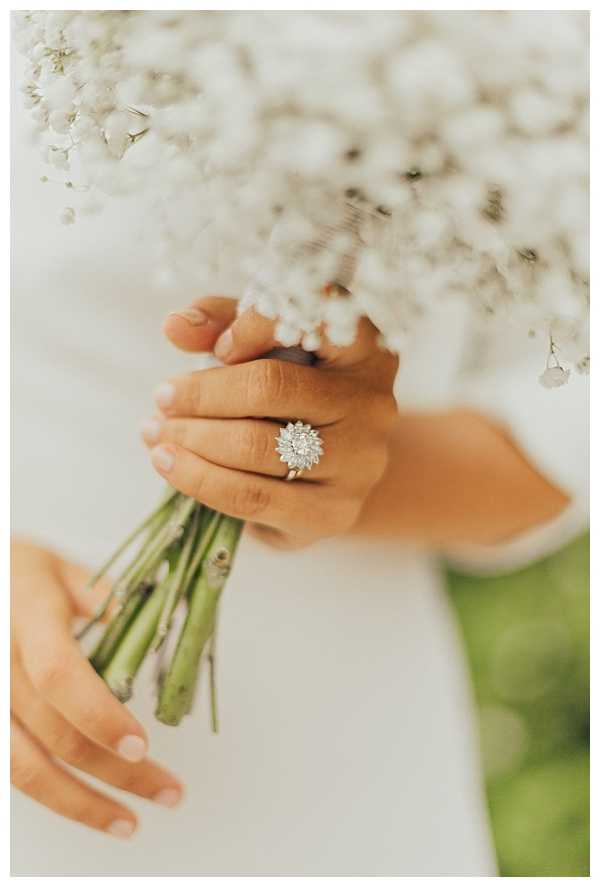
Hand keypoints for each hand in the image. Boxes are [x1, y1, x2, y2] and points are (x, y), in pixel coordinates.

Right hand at [11, 540, 183, 836]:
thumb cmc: (14, 573)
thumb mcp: (59, 568)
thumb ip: (104, 598)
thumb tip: (160, 623)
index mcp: (28, 617)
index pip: (59, 676)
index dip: (100, 716)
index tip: (141, 745)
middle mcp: (0, 665)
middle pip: (54, 734)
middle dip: (115, 771)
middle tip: (168, 790)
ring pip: (25, 769)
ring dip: (81, 804)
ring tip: (129, 822)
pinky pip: (10, 769)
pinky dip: (51, 795)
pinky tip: (86, 805)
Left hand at [142, 297, 398, 547]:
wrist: (334, 472)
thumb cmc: (295, 394)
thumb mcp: (266, 346)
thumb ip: (223, 323)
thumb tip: (177, 325)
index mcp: (365, 349)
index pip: (311, 321)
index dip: (252, 326)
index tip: (218, 347)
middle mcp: (373, 404)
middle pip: (271, 388)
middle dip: (203, 394)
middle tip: (162, 398)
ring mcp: (359, 464)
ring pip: (257, 447)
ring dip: (193, 439)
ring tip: (156, 432)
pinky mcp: (335, 512)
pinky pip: (253, 498)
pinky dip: (201, 479)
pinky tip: (170, 463)